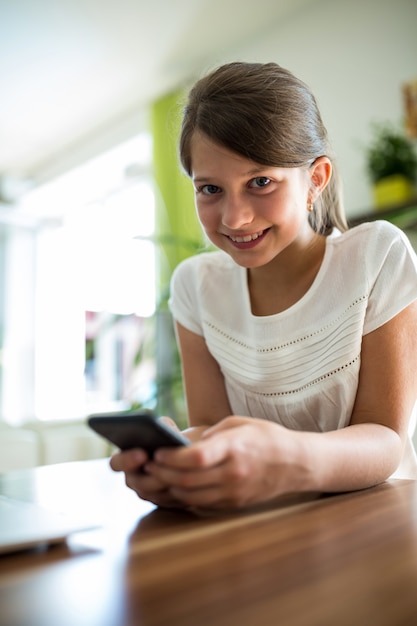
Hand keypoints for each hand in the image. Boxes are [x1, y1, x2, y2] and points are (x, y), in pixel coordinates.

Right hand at [109, 417, 209, 509]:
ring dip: (167, 484)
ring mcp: (148, 493)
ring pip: (155, 495)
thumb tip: (163, 428)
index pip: (116, 463)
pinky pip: (170, 501)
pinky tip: (189, 481)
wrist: (192, 452)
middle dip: (152, 476)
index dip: (126, 460)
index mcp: (126, 459)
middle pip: (138, 483)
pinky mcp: (165, 501)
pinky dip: (178, 491)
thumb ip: (162, 427)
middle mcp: (134, 478)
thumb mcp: (167, 427)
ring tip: (180, 474)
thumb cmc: (173, 436)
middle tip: (166, 469)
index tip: (142, 453)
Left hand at [144, 416, 306, 510]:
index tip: (156, 452)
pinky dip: (185, 495)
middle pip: (188, 479)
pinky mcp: (235, 503)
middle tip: (148, 464)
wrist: (297, 464)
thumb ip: (213, 433)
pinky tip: (176, 484)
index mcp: (234, 448)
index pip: (196, 458)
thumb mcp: (240, 424)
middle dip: (163, 472)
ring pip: (191, 495)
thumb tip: (187, 445)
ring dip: (170, 486)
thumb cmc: (267, 437)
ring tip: (158, 475)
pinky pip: (202, 503)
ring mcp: (234, 491)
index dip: (171, 457)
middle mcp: (233, 473)